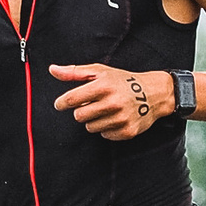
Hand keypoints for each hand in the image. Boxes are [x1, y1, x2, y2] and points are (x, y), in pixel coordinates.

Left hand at [51, 64, 170, 139]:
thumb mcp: (100, 72)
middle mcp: (113, 103)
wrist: (154, 93)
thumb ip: (74, 72)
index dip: (62, 103)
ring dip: (94, 120)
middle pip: (79, 116)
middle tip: (92, 104)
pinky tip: (115, 118)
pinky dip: (107, 128)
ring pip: (90, 127)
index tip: (60, 104)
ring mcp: (121, 118)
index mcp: (103, 86)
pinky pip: (104, 135)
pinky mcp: (127, 131)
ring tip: (106, 110)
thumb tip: (52, 70)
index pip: (72, 100)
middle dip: (82, 110)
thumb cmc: (122, 80)